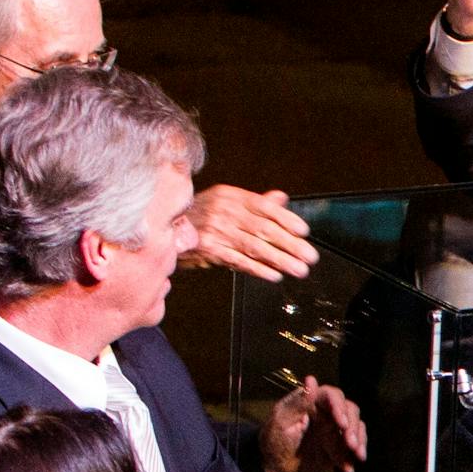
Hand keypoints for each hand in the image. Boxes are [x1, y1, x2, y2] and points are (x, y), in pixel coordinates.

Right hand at [183, 185, 316, 281]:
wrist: (163, 226)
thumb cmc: (200, 215)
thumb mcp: (225, 201)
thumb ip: (255, 203)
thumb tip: (281, 199)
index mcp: (231, 196)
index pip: (265, 207)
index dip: (287, 219)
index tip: (304, 232)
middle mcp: (224, 211)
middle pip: (264, 229)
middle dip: (290, 244)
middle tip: (309, 256)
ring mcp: (215, 231)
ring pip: (254, 247)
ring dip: (280, 260)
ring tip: (299, 269)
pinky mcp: (208, 250)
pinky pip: (238, 261)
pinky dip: (258, 269)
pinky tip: (274, 274)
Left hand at [260, 376, 367, 471]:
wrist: (275, 468)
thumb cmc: (274, 440)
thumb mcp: (280, 421)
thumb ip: (298, 402)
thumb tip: (311, 380)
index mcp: (312, 402)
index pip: (332, 396)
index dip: (340, 407)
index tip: (342, 424)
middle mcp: (327, 412)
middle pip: (349, 410)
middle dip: (353, 427)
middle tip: (350, 444)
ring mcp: (334, 429)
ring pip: (356, 427)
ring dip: (359, 440)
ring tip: (358, 456)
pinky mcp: (339, 446)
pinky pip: (353, 447)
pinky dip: (353, 458)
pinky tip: (348, 470)